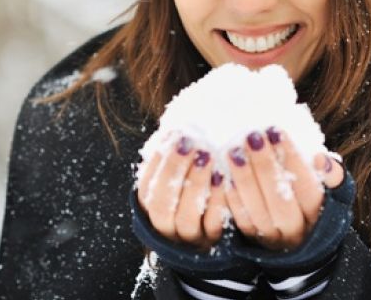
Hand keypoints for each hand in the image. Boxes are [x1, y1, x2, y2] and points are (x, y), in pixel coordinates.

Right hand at [136, 132, 226, 249]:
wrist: (213, 225)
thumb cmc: (190, 188)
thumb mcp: (176, 173)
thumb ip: (172, 156)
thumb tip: (174, 130)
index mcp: (149, 205)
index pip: (147, 186)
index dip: (159, 163)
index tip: (176, 137)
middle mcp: (164, 225)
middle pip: (161, 204)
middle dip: (175, 172)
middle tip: (191, 144)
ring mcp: (188, 237)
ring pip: (186, 217)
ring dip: (196, 185)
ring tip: (208, 157)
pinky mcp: (213, 241)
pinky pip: (214, 224)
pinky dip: (218, 201)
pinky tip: (224, 177)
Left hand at [224, 127, 344, 250]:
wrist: (296, 237)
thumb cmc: (311, 199)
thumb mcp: (330, 190)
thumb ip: (332, 175)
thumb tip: (321, 159)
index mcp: (320, 214)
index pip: (308, 187)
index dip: (292, 159)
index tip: (276, 131)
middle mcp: (298, 230)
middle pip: (281, 200)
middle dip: (265, 166)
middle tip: (252, 137)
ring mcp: (274, 238)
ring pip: (258, 211)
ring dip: (244, 179)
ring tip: (234, 151)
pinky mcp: (253, 241)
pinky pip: (242, 221)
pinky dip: (233, 199)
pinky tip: (225, 176)